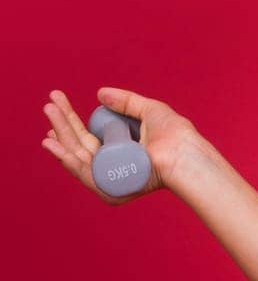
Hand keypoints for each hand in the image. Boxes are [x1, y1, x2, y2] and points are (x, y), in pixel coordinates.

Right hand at [41, 86, 195, 204]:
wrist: (185, 153)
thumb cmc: (176, 135)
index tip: (57, 104)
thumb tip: (100, 93)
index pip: (88, 137)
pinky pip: (84, 174)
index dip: (70, 122)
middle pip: (79, 145)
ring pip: (77, 157)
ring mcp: (110, 179)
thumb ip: (125, 101)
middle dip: (61, 124)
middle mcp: (111, 167)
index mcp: (118, 151)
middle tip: (48, 104)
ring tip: (48, 114)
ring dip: (60, 135)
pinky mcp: (111, 188)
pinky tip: (54, 144)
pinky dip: (67, 159)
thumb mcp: (148, 110)